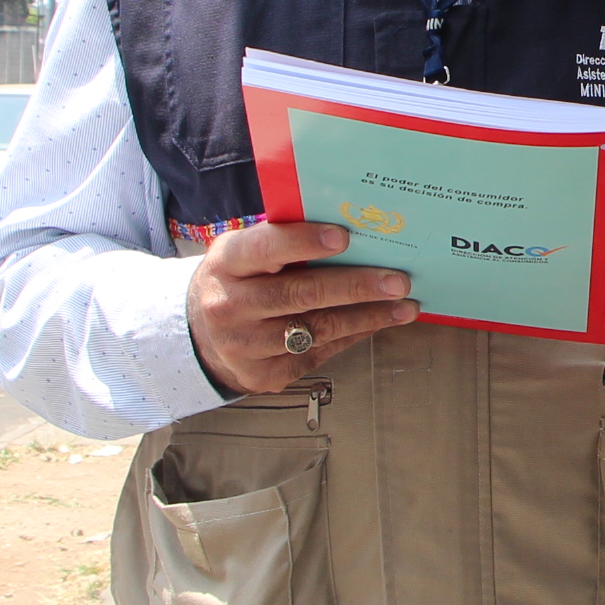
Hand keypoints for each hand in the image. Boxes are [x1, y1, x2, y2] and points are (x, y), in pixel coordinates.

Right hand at [187, 221, 416, 394]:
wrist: (201, 336)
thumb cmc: (238, 280)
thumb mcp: (243, 252)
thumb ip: (281, 240)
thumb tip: (351, 228)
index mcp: (226, 264)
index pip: (265, 249)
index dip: (304, 243)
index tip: (344, 237)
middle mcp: (231, 307)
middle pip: (300, 294)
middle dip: (355, 286)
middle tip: (398, 280)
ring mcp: (247, 346)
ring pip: (317, 329)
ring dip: (367, 316)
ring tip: (404, 306)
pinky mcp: (264, 375)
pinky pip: (319, 353)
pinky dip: (352, 335)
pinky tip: (378, 323)